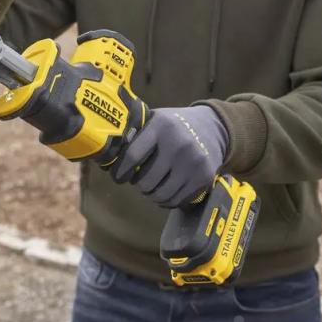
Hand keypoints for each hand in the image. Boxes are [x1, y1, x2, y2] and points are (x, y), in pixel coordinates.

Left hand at [110, 106, 228, 207]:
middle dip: (138, 184)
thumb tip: (108, 155)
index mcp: (161, 126)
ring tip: (151, 186)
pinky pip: (176, 201)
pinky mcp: (203, 177)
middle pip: (145, 181)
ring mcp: (193, 162)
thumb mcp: (155, 120)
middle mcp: (178, 144)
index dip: (120, 171)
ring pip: (160, 195)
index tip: (118, 177)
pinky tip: (165, 191)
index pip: (132, 156)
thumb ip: (136, 134)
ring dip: (151, 194)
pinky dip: (166, 201)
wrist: (213, 127)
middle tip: (139, 180)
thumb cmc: (174, 126)